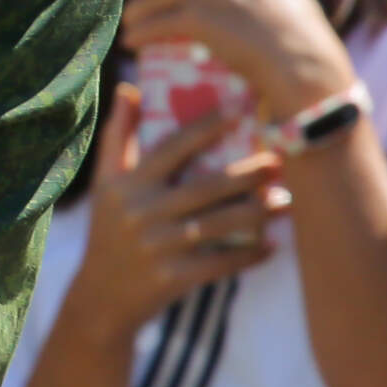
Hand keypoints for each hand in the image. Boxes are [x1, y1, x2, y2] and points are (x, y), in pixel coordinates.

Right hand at [52, 85, 285, 361]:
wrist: (101, 299)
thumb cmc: (109, 231)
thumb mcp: (105, 183)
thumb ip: (118, 136)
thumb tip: (129, 87)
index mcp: (126, 184)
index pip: (171, 147)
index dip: (205, 127)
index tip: (239, 110)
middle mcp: (141, 213)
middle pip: (206, 187)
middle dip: (248, 174)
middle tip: (279, 162)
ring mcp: (157, 247)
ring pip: (220, 224)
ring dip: (257, 213)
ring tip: (285, 201)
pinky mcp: (172, 278)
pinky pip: (220, 263)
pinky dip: (249, 255)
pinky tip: (272, 246)